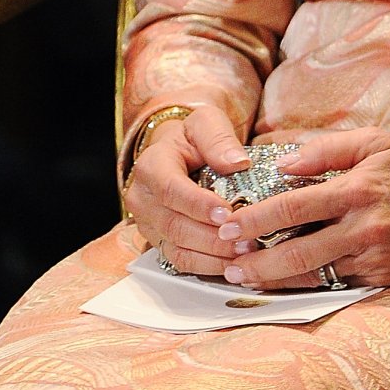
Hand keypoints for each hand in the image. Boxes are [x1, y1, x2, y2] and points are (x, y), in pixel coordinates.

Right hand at [123, 103, 251, 277]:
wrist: (177, 152)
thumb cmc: (193, 138)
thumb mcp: (206, 123)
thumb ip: (219, 139)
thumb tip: (237, 163)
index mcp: (151, 167)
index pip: (171, 190)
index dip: (199, 205)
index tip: (227, 213)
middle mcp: (142, 199)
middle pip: (174, 225)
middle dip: (212, 237)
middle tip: (246, 240)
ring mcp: (147, 224)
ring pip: (177, 249)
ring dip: (212, 256)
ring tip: (243, 254)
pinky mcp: (158, 241)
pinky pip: (179, 261)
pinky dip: (206, 266)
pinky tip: (231, 264)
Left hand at [218, 129, 389, 291]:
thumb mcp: (375, 142)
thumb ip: (326, 150)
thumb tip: (283, 164)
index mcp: (357, 189)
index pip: (293, 207)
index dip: (255, 219)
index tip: (227, 225)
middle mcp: (363, 228)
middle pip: (296, 253)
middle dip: (256, 262)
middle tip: (227, 266)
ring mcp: (374, 258)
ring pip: (314, 276)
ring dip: (276, 280)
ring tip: (246, 279)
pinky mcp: (384, 279)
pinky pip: (338, 284)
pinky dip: (310, 284)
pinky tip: (287, 281)